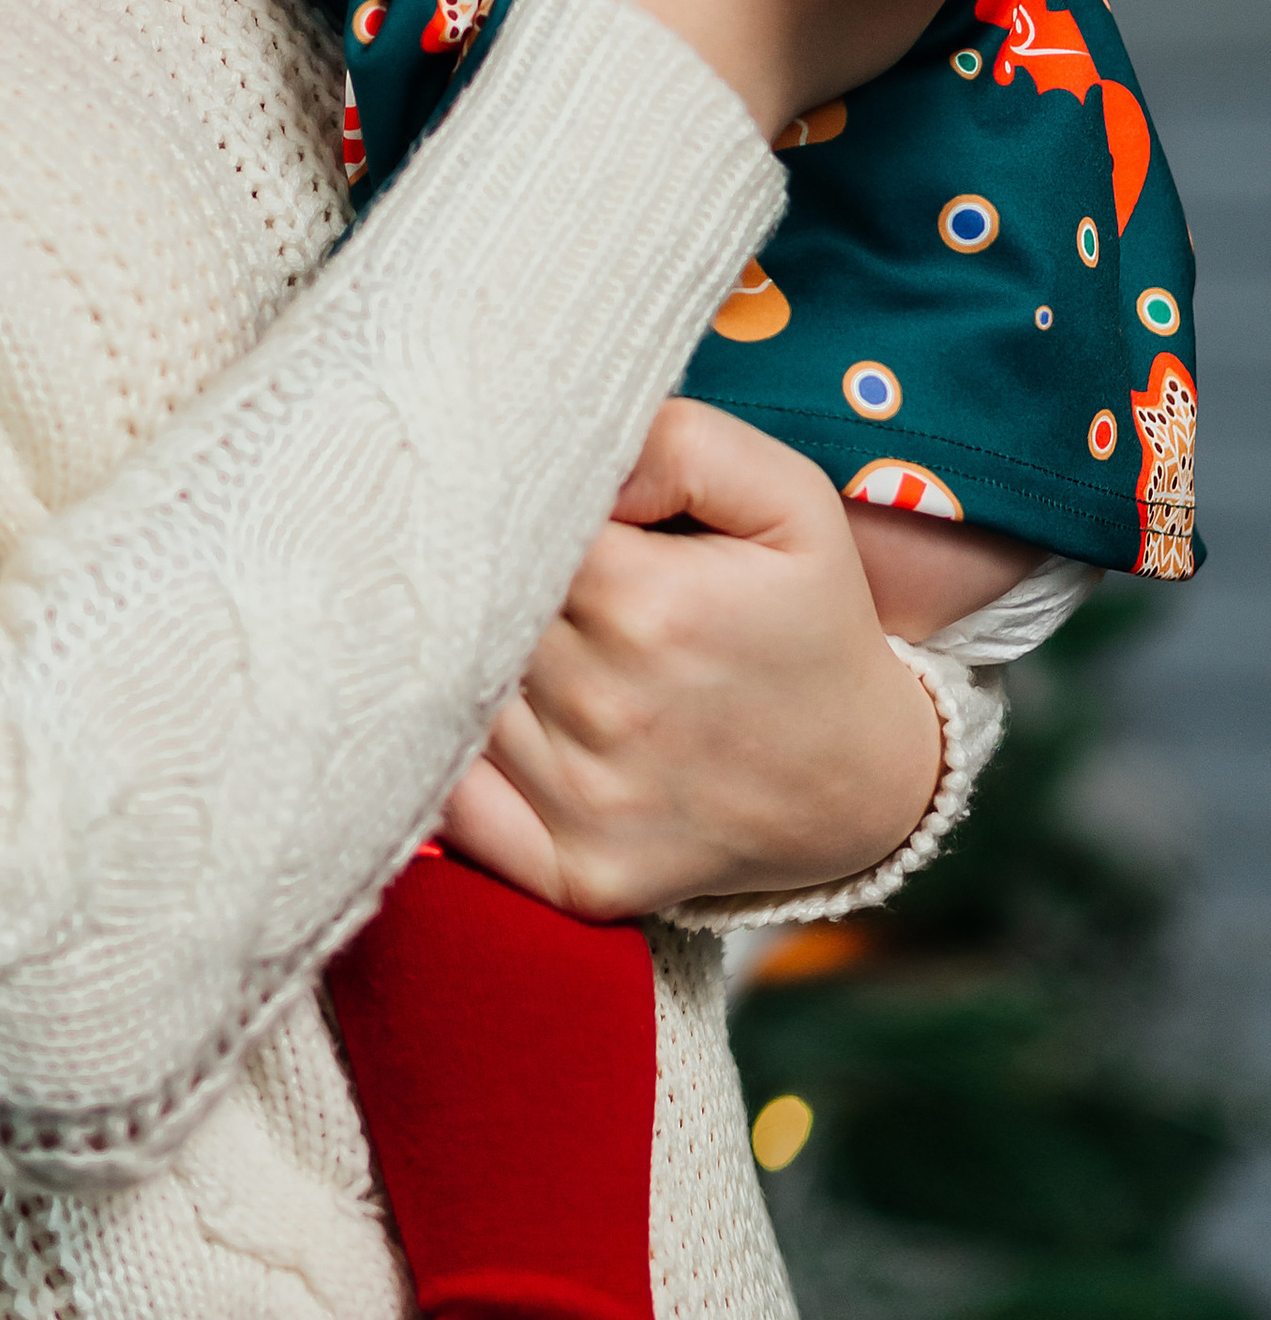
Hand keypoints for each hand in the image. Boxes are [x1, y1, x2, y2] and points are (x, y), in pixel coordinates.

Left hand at [437, 401, 945, 916]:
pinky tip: (502, 733)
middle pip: (473, 612)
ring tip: (538, 654)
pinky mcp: (569, 876)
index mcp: (647, 602)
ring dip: (474, 671)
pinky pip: (455, 807)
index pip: (508, 526)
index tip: (540, 515)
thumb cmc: (808, 621)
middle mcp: (606, 708)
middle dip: (490, 588)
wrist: (863, 785)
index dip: (517, 514)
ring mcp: (584, 803)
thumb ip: (680, 443)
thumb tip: (576, 454)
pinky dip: (458, 768)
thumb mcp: (788, 499)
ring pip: (455, 698)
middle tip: (528, 580)